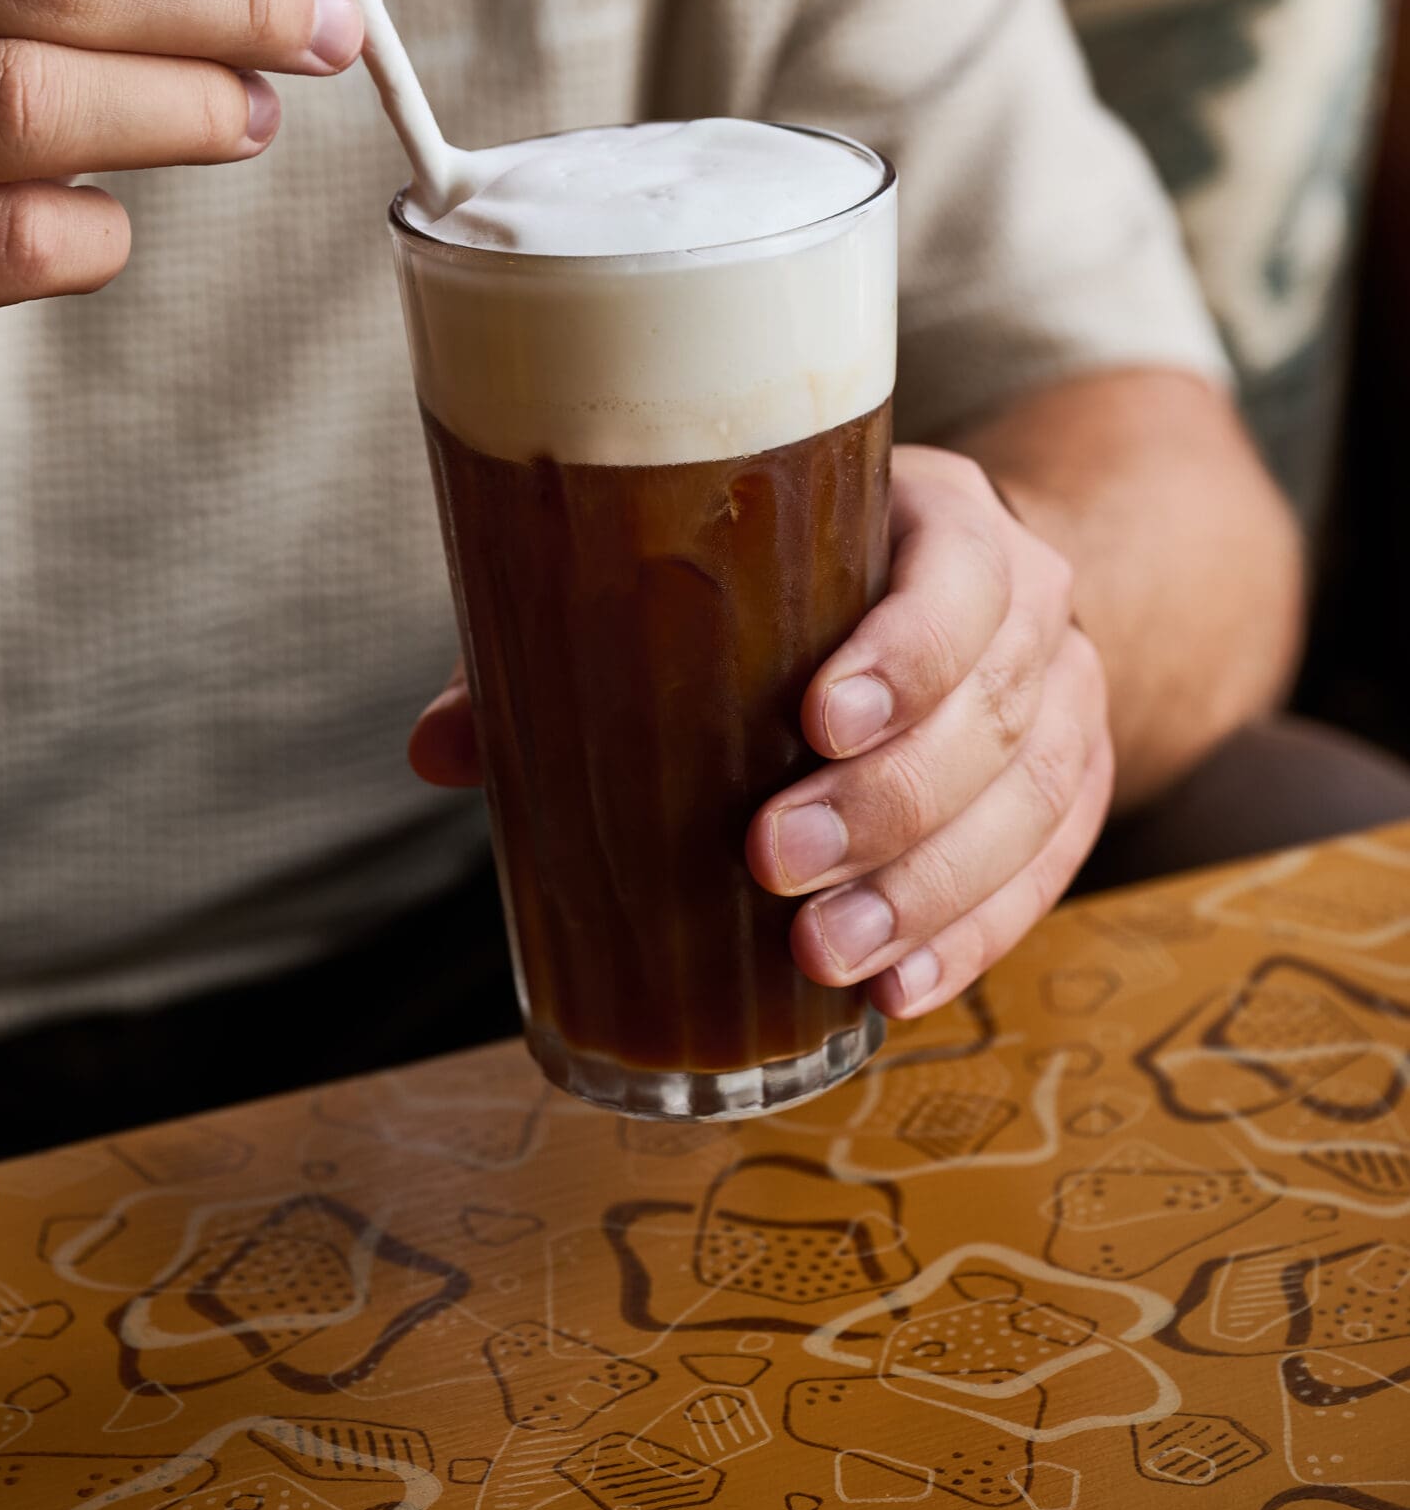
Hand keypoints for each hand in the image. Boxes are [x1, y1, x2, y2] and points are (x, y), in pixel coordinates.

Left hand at [410, 446, 1110, 1021]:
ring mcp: (1069, 699)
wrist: (965, 585)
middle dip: (883, 801)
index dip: (903, 649)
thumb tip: (434, 748)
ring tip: (821, 957)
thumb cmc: (804, 580)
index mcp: (942, 520)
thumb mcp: (721, 572)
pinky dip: (974, 938)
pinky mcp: (1074, 789)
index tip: (816, 718)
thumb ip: (584, 640)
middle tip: (770, 863)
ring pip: (1029, 803)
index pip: (957, 572)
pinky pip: (1048, 871)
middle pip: (993, 708)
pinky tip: (898, 990)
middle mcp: (1031, 601)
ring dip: (924, 892)